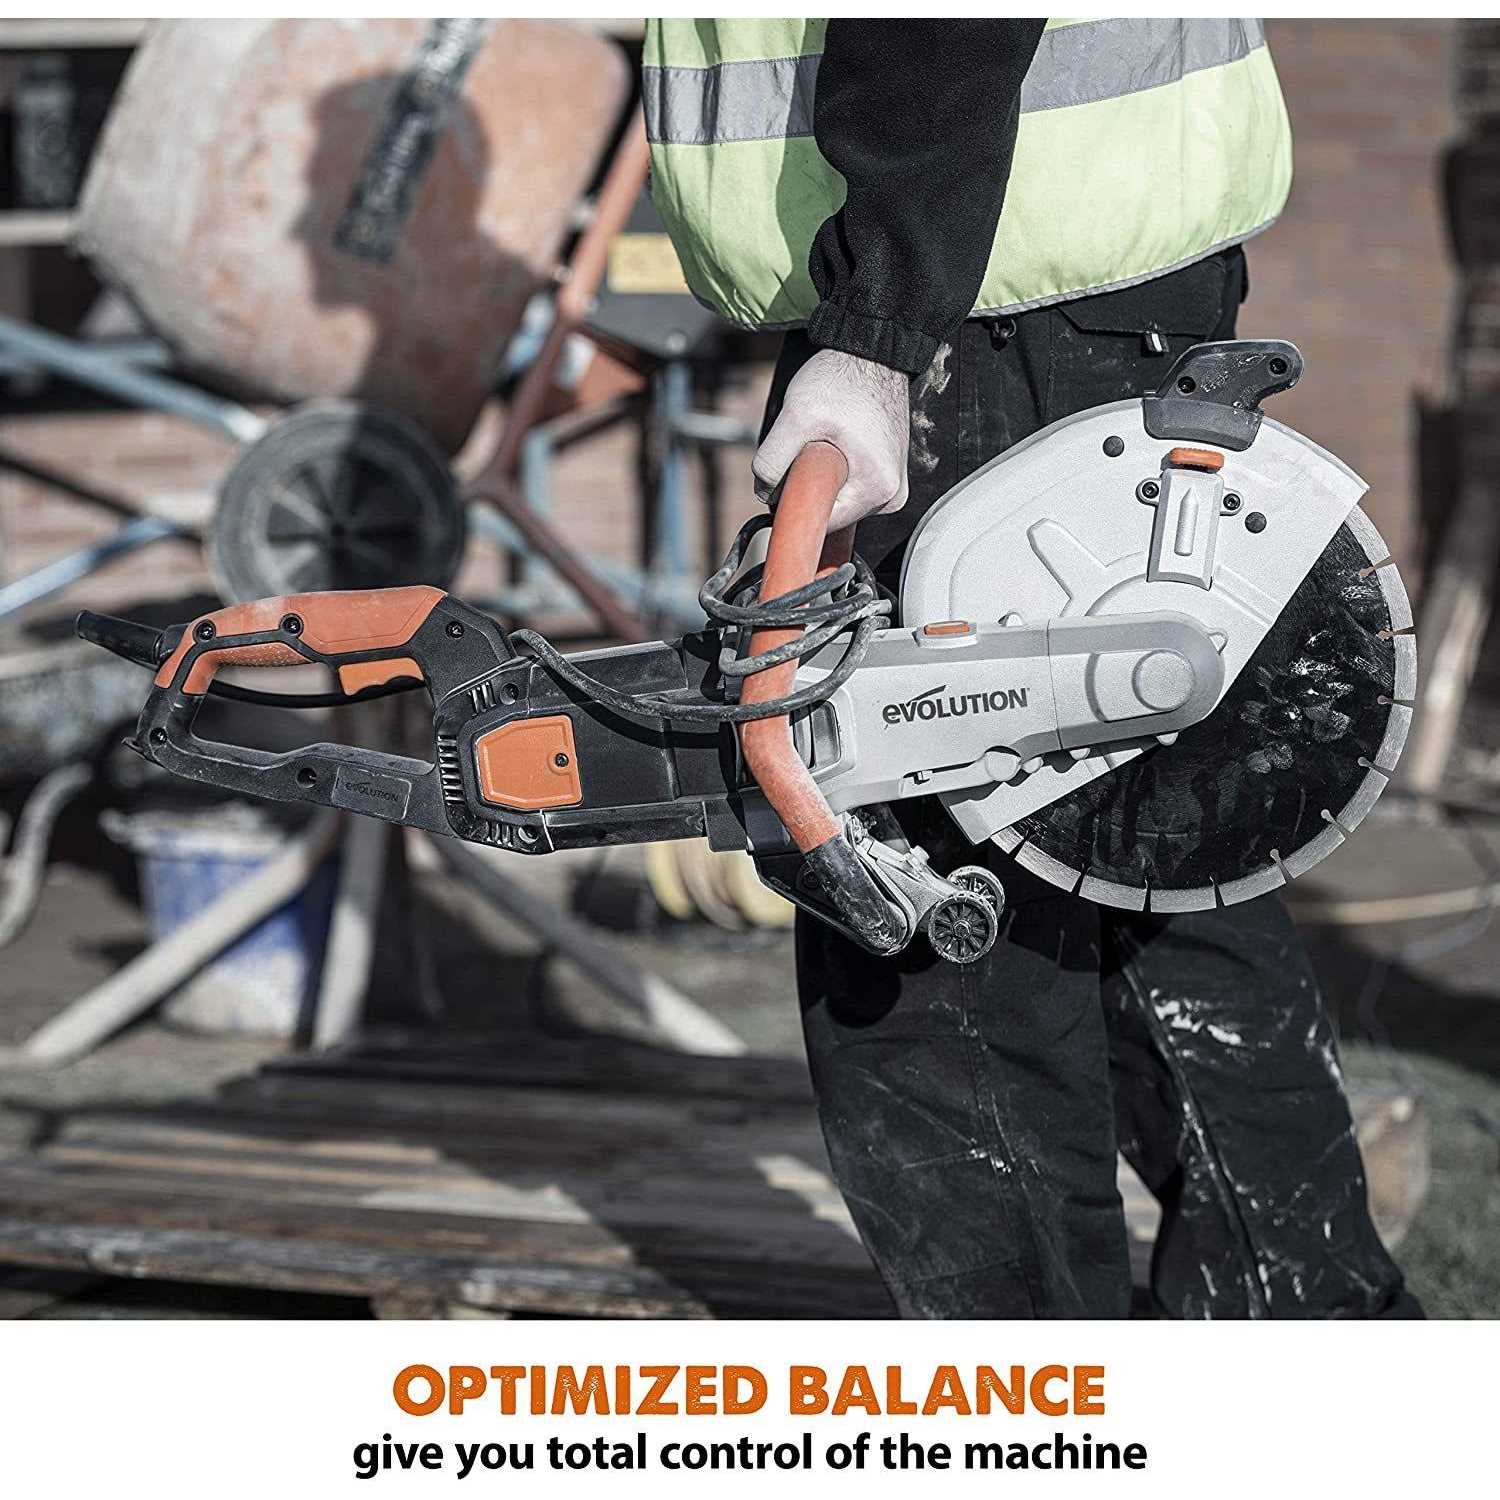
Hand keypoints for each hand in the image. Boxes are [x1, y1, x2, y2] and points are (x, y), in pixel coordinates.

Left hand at [752, 349, 908, 531]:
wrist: (870, 351)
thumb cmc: (842, 378)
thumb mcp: (795, 416)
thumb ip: (771, 461)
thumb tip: (765, 494)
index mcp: (879, 489)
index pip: (825, 523)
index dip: (798, 502)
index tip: (789, 474)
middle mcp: (893, 494)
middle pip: (834, 513)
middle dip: (813, 486)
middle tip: (810, 445)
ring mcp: (895, 484)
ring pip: (842, 500)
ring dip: (825, 478)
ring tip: (827, 438)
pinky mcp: (890, 472)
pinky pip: (853, 486)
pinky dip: (838, 470)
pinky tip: (838, 441)